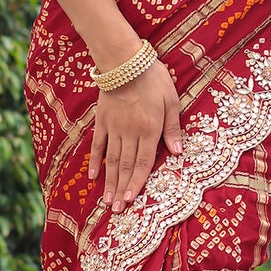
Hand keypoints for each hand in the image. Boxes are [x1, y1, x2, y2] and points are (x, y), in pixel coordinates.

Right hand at [87, 60, 183, 213]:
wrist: (124, 59)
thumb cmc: (153, 78)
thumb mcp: (171, 100)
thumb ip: (173, 127)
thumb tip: (177, 152)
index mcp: (149, 129)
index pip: (143, 163)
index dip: (137, 183)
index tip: (131, 201)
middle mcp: (130, 132)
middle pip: (126, 166)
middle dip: (121, 190)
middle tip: (116, 211)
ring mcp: (114, 127)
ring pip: (111, 160)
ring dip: (109, 182)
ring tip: (106, 201)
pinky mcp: (102, 120)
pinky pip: (98, 144)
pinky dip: (95, 161)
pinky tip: (93, 176)